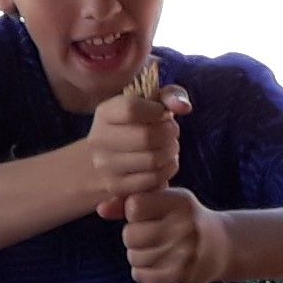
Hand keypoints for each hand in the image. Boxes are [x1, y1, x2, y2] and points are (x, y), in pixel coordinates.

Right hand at [82, 84, 185, 212]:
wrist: (105, 161)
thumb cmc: (135, 126)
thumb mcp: (147, 104)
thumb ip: (170, 95)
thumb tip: (183, 107)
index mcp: (104, 113)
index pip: (131, 109)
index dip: (156, 111)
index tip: (162, 113)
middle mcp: (99, 140)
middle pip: (145, 136)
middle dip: (169, 133)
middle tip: (172, 132)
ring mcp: (105, 166)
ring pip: (152, 159)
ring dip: (171, 152)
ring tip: (170, 147)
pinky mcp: (117, 187)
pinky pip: (153, 179)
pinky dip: (167, 170)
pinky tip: (166, 162)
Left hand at [122, 190, 229, 282]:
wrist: (220, 246)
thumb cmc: (184, 219)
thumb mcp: (164, 201)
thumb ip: (130, 202)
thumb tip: (100, 209)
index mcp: (179, 202)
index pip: (134, 206)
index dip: (133, 212)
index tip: (145, 214)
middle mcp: (184, 226)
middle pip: (130, 234)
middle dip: (133, 236)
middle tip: (148, 235)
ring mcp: (183, 253)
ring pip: (134, 256)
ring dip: (137, 254)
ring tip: (153, 249)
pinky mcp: (180, 275)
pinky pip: (140, 274)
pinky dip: (142, 271)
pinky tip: (154, 264)